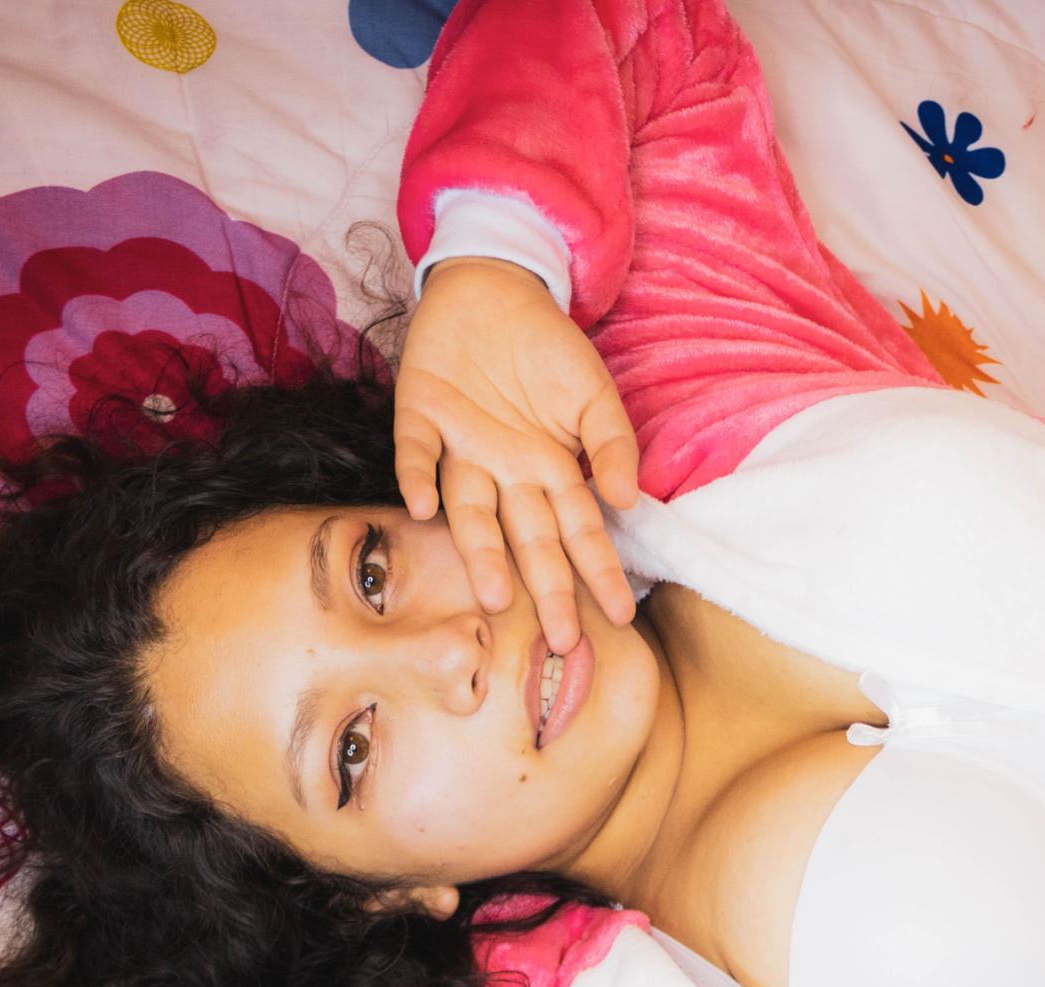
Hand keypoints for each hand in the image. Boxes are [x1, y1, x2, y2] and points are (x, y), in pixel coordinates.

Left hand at [394, 256, 640, 652]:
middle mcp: (505, 472)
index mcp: (549, 468)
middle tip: (563, 640)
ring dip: (480, 553)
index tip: (619, 616)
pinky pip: (417, 452)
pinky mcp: (418, 416)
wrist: (492, 288)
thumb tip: (627, 501)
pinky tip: (420, 506)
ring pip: (470, 512)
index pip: (579, 532)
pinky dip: (417, 476)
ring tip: (495, 596)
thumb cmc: (547, 347)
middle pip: (528, 538)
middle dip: (547, 588)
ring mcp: (460, 449)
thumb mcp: (594, 392)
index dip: (597, 573)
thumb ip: (612, 445)